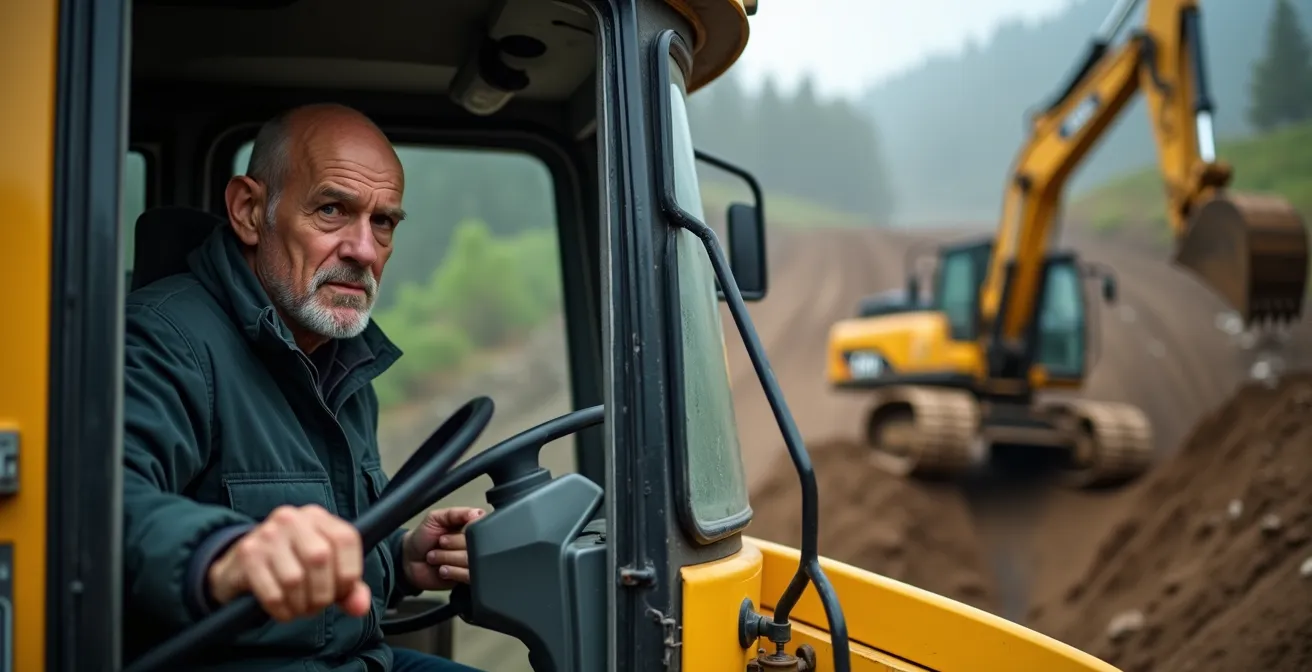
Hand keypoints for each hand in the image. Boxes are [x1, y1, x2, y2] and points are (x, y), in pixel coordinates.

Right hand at [207, 504, 370, 621]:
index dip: (349, 572)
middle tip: (316, 605)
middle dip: (323, 593)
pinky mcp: (247, 554)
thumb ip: (348, 588)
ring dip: (301, 605)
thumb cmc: (291, 565)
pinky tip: (282, 610)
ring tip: (299, 608)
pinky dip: (282, 610)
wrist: (240, 566)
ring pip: (294, 578)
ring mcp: (267, 534)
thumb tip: (359, 606)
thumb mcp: (324, 570)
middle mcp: (292, 518)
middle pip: (320, 559)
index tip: (341, 591)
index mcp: (317, 517)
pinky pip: (272, 592)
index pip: (346, 539)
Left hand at [401, 507, 484, 589]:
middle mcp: (474, 544)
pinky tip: (442, 569)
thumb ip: (455, 513)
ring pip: (471, 561)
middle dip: (452, 545)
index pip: (481, 527)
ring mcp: (471, 562)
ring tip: (436, 557)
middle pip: (477, 545)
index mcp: (469, 527)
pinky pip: (470, 576)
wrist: (409, 561)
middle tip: (440, 543)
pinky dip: (453, 572)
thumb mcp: (435, 518)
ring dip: (449, 558)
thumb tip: (478, 513)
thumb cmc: (422, 537)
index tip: (452, 532)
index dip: (466, 531)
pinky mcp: (467, 578)